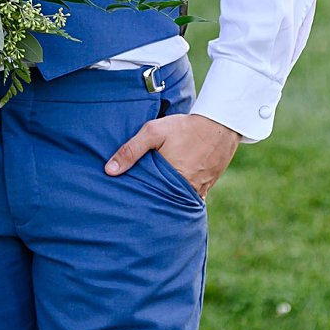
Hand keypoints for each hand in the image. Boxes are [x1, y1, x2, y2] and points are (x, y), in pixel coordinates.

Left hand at [104, 108, 239, 192]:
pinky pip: (191, 199)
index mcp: (171, 179)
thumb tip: (109, 171)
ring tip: (154, 200)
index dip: (139, 199)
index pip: (150, 198)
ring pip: (178, 202)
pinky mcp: (207, 187)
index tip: (129, 201)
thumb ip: (131, 150)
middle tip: (139, 205)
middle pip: (164, 203)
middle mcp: (186, 189)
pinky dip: (182, 198)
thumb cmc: (184, 127)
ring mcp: (199, 190)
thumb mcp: (153, 132)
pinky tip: (173, 195)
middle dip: (153, 203)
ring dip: (168, 201)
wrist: (220, 124)